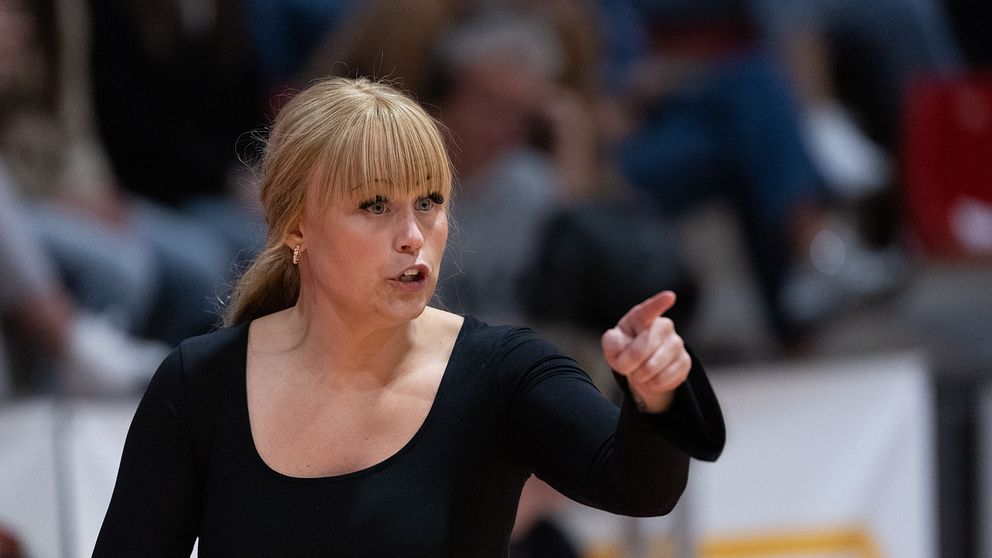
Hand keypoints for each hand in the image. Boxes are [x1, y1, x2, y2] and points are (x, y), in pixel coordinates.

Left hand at [601, 291, 690, 412]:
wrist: (642, 366)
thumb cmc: (625, 349)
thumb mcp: (613, 346)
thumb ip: (611, 342)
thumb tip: (615, 338)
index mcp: (642, 317)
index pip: (650, 310)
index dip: (659, 303)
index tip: (670, 296)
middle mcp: (663, 326)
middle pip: (643, 347)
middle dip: (628, 363)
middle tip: (624, 368)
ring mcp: (677, 343)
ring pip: (653, 366)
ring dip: (640, 376)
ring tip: (638, 373)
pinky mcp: (685, 361)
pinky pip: (665, 379)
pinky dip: (652, 385)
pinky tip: (651, 380)